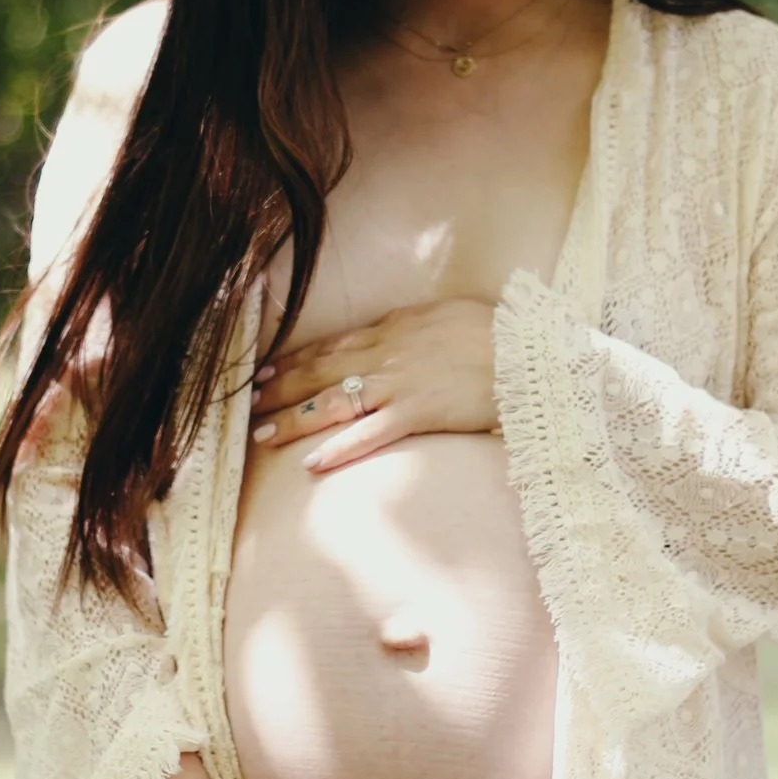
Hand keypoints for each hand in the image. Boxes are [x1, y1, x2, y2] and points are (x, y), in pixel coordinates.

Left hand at [249, 297, 496, 473]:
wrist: (531, 351)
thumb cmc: (497, 332)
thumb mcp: (445, 315)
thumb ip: (411, 327)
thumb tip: (388, 331)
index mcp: (393, 329)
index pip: (332, 345)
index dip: (294, 359)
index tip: (266, 370)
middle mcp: (388, 354)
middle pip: (321, 372)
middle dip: (280, 387)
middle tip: (247, 402)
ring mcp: (401, 384)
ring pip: (335, 402)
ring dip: (295, 418)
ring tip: (264, 433)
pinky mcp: (419, 412)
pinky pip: (371, 433)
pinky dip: (340, 448)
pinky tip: (313, 463)